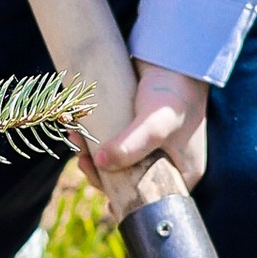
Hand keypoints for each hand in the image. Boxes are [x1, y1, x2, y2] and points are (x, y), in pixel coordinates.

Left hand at [81, 64, 210, 197]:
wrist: (176, 56)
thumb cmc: (175, 93)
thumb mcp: (157, 123)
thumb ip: (132, 145)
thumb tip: (100, 163)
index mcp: (181, 175)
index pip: (150, 201)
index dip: (123, 200)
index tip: (100, 187)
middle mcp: (166, 165)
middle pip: (128, 183)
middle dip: (101, 173)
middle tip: (82, 160)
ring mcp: (150, 148)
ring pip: (116, 163)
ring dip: (92, 155)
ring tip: (75, 138)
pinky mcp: (134, 129)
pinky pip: (111, 142)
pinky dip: (93, 139)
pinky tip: (77, 130)